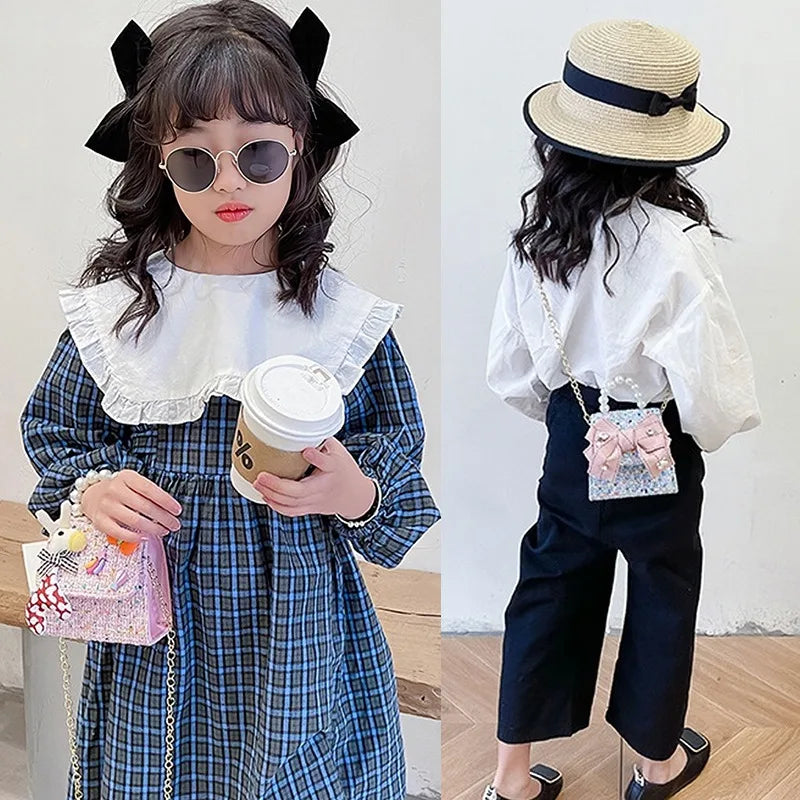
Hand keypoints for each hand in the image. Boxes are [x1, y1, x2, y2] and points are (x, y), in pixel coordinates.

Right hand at [80, 469, 182, 542]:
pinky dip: (134, 537)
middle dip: (164, 518)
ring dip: (153, 528)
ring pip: (134, 520)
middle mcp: (114, 490)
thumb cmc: (121, 490)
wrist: (92, 494)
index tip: (177, 510)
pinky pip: (119, 532)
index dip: (166, 501)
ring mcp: (106, 506)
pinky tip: (145, 538)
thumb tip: (170, 509)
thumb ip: (149, 492)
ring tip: (164, 531)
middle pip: (144, 506)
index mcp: (126, 477)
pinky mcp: (99, 521)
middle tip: (175, 525)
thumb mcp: (134, 483)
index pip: (150, 489)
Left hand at [253, 437, 375, 518]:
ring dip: (272, 495)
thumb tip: (299, 425)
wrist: (355, 496)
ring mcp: (317, 500)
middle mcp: (324, 487)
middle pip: (300, 491)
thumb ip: (321, 440)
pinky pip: (292, 511)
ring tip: (257, 483)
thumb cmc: (344, 469)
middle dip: (277, 485)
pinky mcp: (311, 508)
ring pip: (292, 503)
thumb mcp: (338, 450)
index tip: (307, 450)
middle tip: (261, 475)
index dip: (317, 458)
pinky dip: (276, 505)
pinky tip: (266, 496)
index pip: (327, 463)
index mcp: (335, 468)